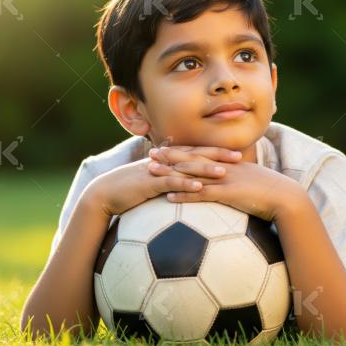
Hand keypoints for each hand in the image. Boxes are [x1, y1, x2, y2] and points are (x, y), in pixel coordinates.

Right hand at [84, 146, 238, 217]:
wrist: (105, 193)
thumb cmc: (132, 190)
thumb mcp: (155, 182)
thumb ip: (172, 181)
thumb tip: (191, 187)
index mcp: (169, 160)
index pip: (197, 152)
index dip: (217, 152)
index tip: (237, 153)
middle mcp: (166, 162)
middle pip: (196, 155)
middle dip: (218, 155)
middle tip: (239, 157)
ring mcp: (158, 171)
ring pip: (185, 167)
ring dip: (205, 168)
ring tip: (224, 172)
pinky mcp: (149, 183)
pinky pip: (169, 182)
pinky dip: (184, 183)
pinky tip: (199, 187)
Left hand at [148, 146, 301, 221]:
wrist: (286, 197)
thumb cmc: (273, 193)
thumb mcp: (255, 182)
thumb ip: (242, 182)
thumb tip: (236, 189)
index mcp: (231, 163)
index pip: (204, 153)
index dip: (185, 150)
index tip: (169, 147)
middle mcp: (225, 167)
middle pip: (193, 158)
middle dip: (171, 155)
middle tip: (151, 152)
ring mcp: (225, 179)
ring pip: (192, 173)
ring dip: (170, 173)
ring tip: (151, 172)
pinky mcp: (228, 193)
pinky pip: (201, 193)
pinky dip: (184, 194)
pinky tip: (169, 196)